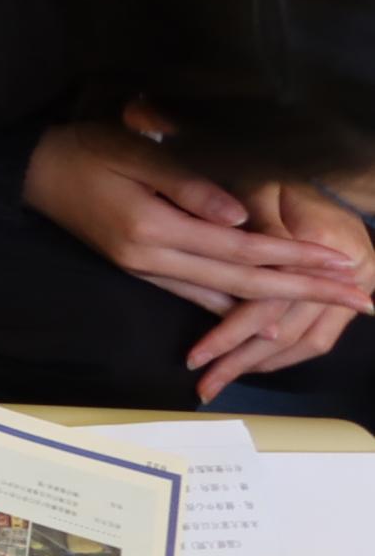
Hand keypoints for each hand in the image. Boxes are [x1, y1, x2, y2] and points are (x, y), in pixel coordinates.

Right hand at [23, 123, 370, 313]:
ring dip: (280, 303)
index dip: (296, 258)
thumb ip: (188, 185)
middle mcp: (153, 258)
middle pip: (242, 282)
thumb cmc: (84, 151)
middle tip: (359, 299)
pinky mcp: (138, 268)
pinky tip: (263, 316)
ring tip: (327, 304)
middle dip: (306, 291)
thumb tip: (243, 216)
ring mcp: (145, 268)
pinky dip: (235, 308)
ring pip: (223, 296)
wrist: (29, 173)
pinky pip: (195, 295)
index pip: (242, 248)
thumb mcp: (135, 152)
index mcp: (155, 228)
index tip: (343, 264)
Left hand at [186, 183, 374, 401]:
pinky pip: (322, 336)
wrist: (331, 172)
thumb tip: (237, 251)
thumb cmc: (283, 177)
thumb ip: (253, 223)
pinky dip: (287, 354)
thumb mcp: (261, 186)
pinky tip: (255, 363)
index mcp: (322, 240)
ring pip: (308, 342)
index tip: (196, 355)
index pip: (271, 300)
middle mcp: (353, 268)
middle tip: (204, 384)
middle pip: (290, 330)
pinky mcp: (355, 292)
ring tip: (223, 379)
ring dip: (264, 363)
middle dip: (243, 360)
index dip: (231, 330)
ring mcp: (360, 283)